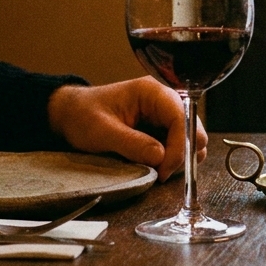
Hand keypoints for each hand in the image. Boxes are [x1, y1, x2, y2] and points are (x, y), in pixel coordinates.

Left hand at [46, 77, 206, 181]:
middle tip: (160, 173)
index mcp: (153, 92)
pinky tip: (155, 166)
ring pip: (190, 141)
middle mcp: (165, 101)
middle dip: (181, 154)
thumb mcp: (102, 131)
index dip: (180, 145)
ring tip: (156, 170)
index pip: (183, 116)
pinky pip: (179, 148)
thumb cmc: (83, 116)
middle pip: (194, 129)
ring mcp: (165, 117)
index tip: (164, 169)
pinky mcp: (163, 131)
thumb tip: (160, 156)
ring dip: (178, 159)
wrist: (71, 115)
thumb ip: (132, 143)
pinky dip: (172, 161)